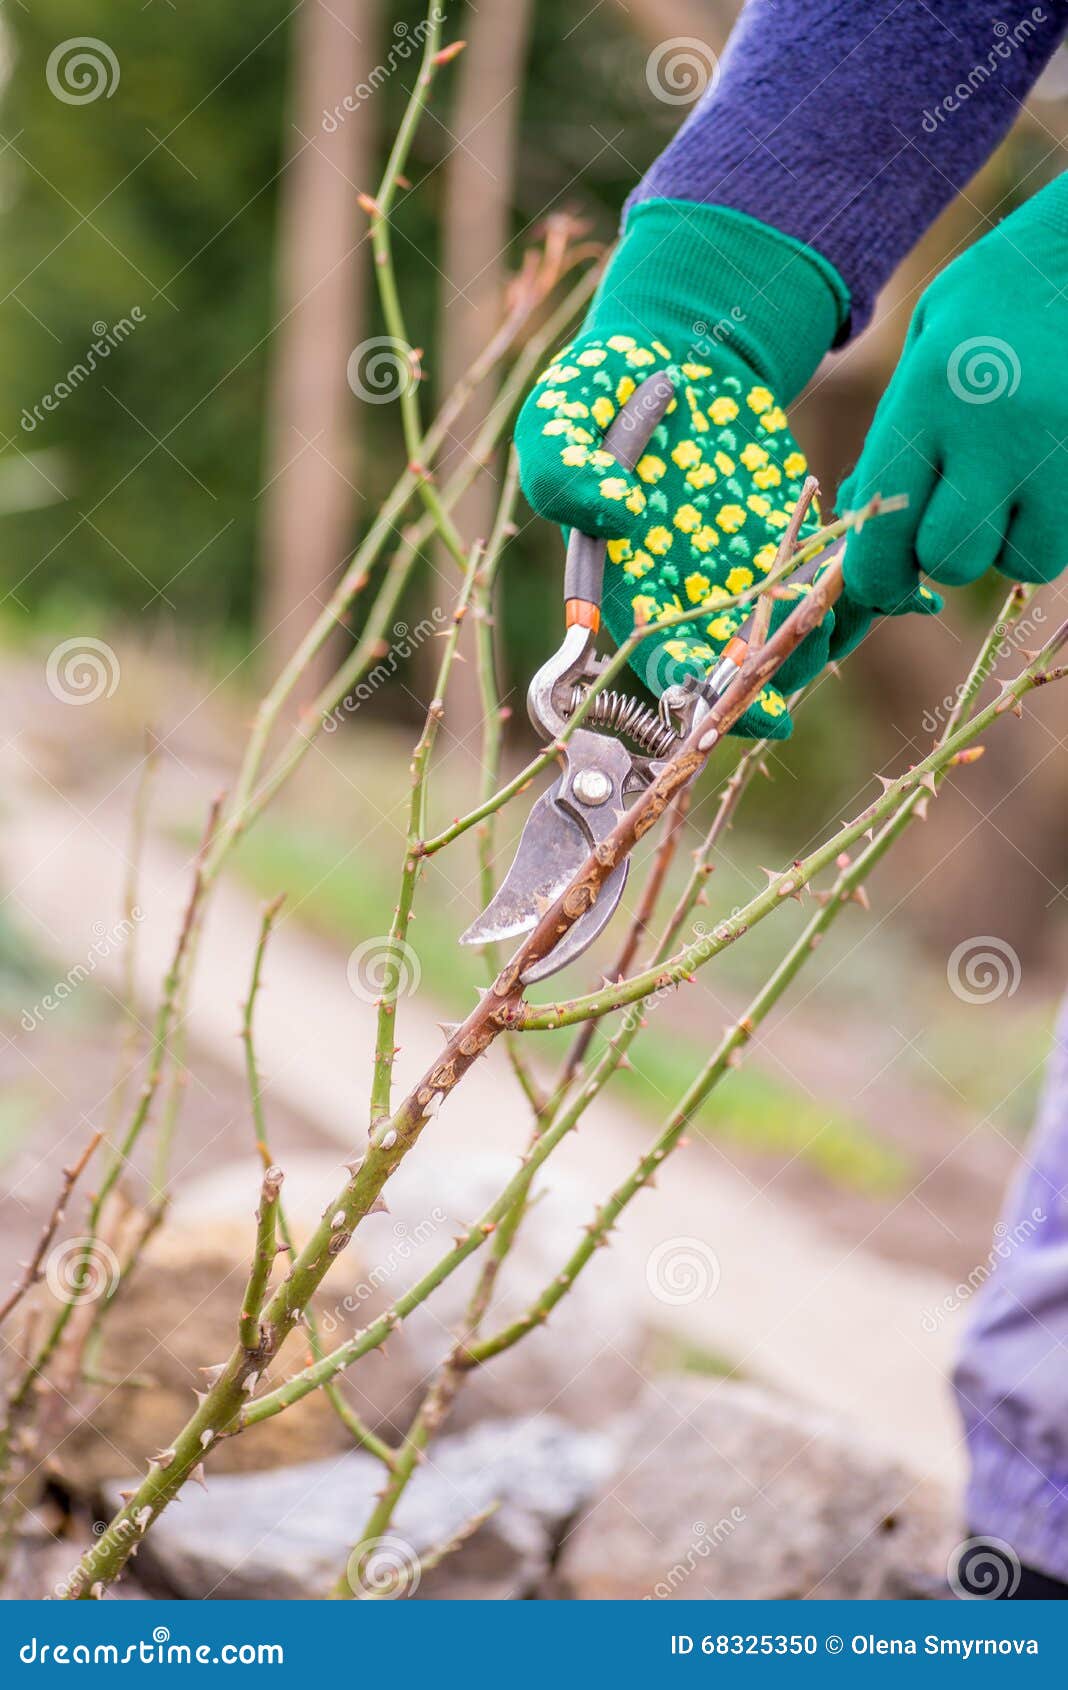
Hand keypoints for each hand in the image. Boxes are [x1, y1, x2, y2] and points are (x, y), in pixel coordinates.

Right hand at [515, 199, 849, 737]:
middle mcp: (689, 598)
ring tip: (853, 596)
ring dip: (827, 634)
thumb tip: (617, 517)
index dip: (696, 693)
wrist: (676, 349)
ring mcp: (746, 576)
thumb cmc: (603, 388)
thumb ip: (566, 470)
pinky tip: (878, 561)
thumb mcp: (559, 417)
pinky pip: (831, 589)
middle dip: (776, 678)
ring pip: (790, 639)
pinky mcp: (795, 546)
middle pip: (735, 672)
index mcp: (629, 587)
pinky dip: (859, 589)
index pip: (660, 664)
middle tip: (810, 647)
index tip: (737, 691)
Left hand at [840, 174, 1067, 617]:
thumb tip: (858, 515)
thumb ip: (893, 432)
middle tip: (950, 517)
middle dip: (942, 556)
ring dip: (1003, 546)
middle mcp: (995, 430)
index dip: (877, 573)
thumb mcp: (928, 342)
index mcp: (931, 394)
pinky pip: (1062, 545)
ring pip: (1017, 562)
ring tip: (1007, 492)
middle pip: (951, 560)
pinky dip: (1045, 534)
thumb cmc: (1001, 294)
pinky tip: (1041, 486)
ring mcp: (1059, 451)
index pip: (884, 529)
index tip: (883, 575)